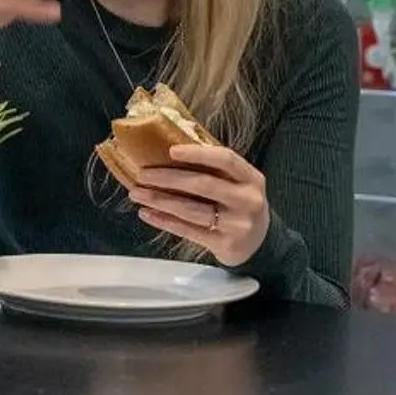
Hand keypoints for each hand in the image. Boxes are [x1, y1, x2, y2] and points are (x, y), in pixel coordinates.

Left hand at [120, 144, 270, 268]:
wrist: (259, 244)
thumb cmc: (238, 205)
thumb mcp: (238, 184)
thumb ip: (215, 169)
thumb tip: (169, 150)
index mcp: (252, 178)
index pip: (226, 159)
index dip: (197, 153)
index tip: (170, 151)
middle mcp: (248, 200)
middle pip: (203, 184)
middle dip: (168, 178)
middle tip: (142, 174)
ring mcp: (237, 224)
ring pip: (191, 209)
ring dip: (159, 200)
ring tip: (136, 193)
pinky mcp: (224, 244)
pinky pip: (187, 230)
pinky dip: (164, 221)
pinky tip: (147, 213)